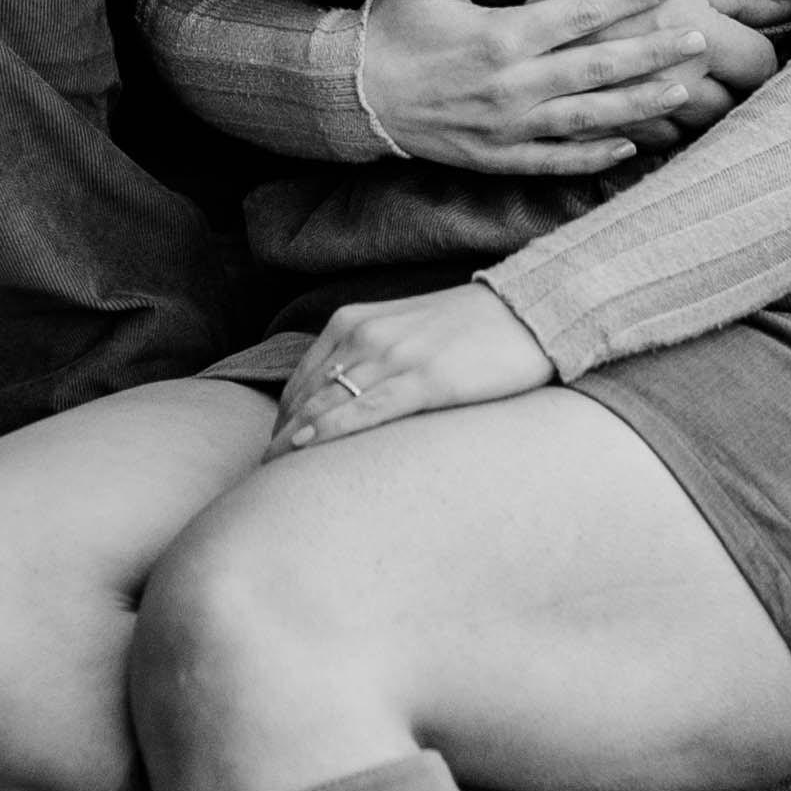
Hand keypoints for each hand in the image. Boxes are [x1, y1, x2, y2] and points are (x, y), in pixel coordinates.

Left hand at [268, 280, 550, 451]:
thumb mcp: (402, 332)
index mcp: (353, 321)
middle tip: (263, 478)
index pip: (300, 382)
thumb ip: (367, 358)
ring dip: (294, 443)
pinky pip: (364, 411)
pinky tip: (306, 450)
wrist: (528, 311)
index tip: (273, 456)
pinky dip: (329, 432)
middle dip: (280, 439)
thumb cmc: (469, 329)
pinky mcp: (425, 380)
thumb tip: (342, 402)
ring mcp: (393, 356)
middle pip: (304, 397)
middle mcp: (364, 334)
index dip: (281, 422)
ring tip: (275, 479)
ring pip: (326, 405)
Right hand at [351, 0, 777, 176]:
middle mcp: (513, 84)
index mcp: (501, 36)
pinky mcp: (496, 156)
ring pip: (589, 117)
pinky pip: (556, 160)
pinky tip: (630, 145)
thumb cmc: (391, 25)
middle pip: (600, 67)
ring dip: (640, 105)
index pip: (582, 13)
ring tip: (684, 91)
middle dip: (654, 53)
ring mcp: (508, 126)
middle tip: (699, 41)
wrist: (352, 94)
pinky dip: (595, 155)